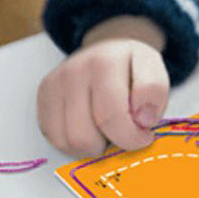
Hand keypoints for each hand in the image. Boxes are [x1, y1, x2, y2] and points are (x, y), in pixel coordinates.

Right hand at [37, 15, 168, 156]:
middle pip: (85, 135)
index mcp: (105, 62)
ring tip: (108, 131)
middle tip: (126, 134)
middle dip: (110, 144)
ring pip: (69, 141)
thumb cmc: (131, 68)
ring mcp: (55, 83)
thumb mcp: (154, 71)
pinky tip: (91, 130)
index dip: (132, 137)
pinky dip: (75, 145)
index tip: (144, 134)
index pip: (111, 116)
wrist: (107, 51)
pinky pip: (55, 139)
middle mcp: (74, 70)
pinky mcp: (44, 96)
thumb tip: (142, 120)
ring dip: (93, 147)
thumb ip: (154, 92)